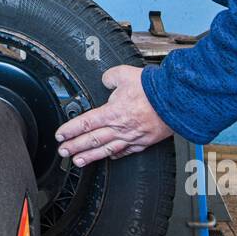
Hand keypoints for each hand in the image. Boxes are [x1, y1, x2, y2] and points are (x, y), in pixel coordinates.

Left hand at [55, 65, 173, 165]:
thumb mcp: (125, 74)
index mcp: (113, 112)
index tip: (60, 135)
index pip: (85, 123)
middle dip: (74, 146)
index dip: (70, 130)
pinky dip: (114, 155)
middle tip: (63, 151)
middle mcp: (120, 127)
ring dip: (90, 157)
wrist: (177, 100)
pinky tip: (108, 157)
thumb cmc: (153, 89)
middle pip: (91, 140)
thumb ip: (110, 77)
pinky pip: (125, 151)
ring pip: (106, 149)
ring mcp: (132, 137)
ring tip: (78, 161)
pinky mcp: (144, 141)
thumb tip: (105, 80)